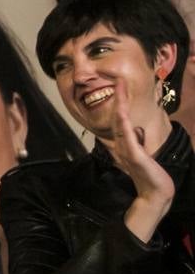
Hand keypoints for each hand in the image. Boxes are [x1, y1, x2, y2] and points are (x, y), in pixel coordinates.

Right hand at [109, 88, 174, 207]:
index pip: (121, 119)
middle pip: (118, 117)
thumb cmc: (151, 176)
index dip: (120, 102)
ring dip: (120, 104)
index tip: (121, 86)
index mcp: (125, 144)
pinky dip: (123, 123)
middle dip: (119, 97)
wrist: (154, 193)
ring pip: (121, 122)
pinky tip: (121, 112)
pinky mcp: (134, 155)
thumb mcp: (144, 156)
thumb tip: (135, 132)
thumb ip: (137, 144)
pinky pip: (127, 136)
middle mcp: (123, 144)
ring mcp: (127, 149)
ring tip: (119, 88)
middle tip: (118, 79)